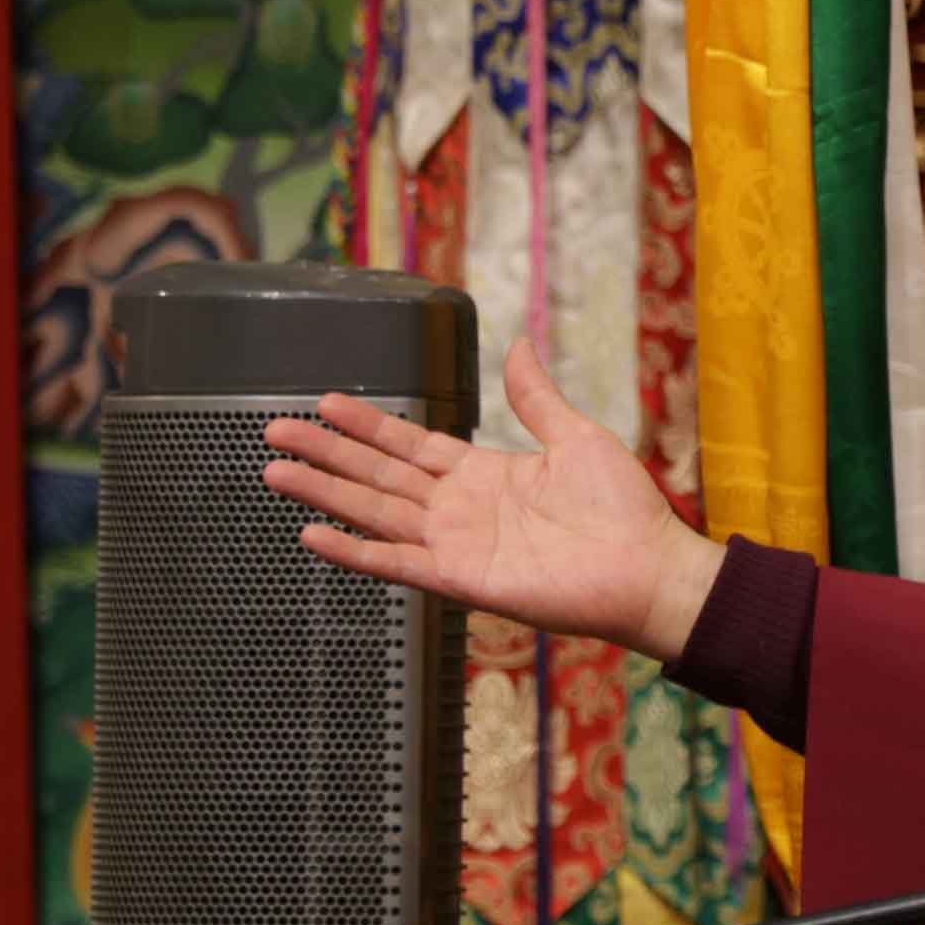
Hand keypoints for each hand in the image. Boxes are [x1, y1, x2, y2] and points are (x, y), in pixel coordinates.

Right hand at [263, 337, 725, 660]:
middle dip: (326, 452)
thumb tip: (520, 346)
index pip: (410, 443)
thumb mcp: (577, 436)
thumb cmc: (624, 509)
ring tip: (275, 471)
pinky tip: (313, 534)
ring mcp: (455, 543)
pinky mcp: (460, 578)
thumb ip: (536, 397)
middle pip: (377, 472)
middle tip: (275, 430)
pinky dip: (354, 550)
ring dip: (325, 492)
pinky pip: (396, 561)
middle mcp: (460, 508)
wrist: (649, 568)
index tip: (325, 402)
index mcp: (484, 473)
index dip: (367, 423)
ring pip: (374, 511)